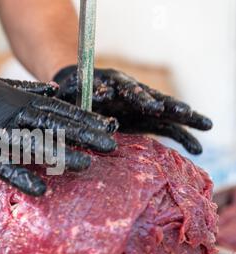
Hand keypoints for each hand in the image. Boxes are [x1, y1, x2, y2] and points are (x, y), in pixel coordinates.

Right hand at [0, 72, 117, 195]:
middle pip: (53, 124)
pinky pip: (2, 166)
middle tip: (110, 145)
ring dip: (60, 154)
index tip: (106, 126)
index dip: (84, 118)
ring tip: (86, 165)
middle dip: (84, 134)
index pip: (57, 109)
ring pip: (33, 144)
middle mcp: (11, 113)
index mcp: (17, 99)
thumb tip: (52, 90)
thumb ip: (25, 89)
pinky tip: (40, 187)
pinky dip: (21, 176)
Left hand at [54, 66, 212, 154]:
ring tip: (206, 125)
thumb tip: (100, 96)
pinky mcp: (144, 120)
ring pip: (166, 110)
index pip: (128, 89)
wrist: (75, 88)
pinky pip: (165, 127)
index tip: (150, 107)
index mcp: (112, 82)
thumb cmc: (70, 91)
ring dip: (184, 118)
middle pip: (154, 97)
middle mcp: (131, 92)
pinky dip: (181, 135)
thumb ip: (82, 94)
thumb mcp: (71, 91)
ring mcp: (140, 106)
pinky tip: (197, 147)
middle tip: (185, 112)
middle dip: (169, 105)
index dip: (139, 98)